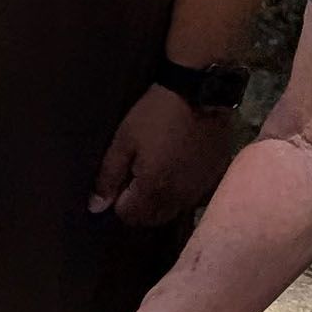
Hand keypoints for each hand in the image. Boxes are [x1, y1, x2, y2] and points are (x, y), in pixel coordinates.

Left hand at [91, 85, 239, 226]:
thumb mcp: (124, 141)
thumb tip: (96, 208)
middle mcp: (179, 198)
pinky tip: (179, 168)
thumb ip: (108, 177)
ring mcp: (200, 189)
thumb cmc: (156, 114)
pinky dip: (182, 191)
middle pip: (152, 219)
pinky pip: (194, 197)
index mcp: (154, 190)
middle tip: (136, 178)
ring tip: (158, 172)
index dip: (119, 201)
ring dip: (162, 201)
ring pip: (174, 210)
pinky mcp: (215, 177)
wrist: (200, 92)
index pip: (129, 216)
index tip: (121, 179)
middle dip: (140, 206)